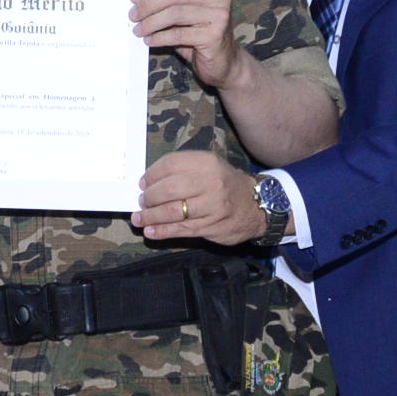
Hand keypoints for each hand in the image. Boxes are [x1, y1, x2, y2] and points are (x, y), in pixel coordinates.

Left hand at [131, 0, 246, 89]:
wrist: (225, 62)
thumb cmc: (202, 34)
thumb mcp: (187, 12)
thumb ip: (170, 1)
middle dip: (148, 5)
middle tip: (133, 15)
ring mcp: (220, 15)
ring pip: (174, 14)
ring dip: (151, 22)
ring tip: (139, 29)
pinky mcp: (215, 36)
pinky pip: (178, 34)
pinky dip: (160, 37)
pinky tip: (150, 40)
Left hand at [132, 150, 264, 243]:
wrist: (257, 206)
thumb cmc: (225, 184)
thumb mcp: (210, 167)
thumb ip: (184, 170)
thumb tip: (149, 183)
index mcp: (207, 163)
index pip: (170, 164)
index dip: (151, 175)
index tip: (142, 184)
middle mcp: (211, 182)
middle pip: (169, 189)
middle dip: (149, 198)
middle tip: (142, 203)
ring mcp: (212, 206)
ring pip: (173, 212)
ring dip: (151, 217)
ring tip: (139, 219)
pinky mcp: (212, 226)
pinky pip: (182, 230)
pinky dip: (162, 231)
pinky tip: (151, 232)